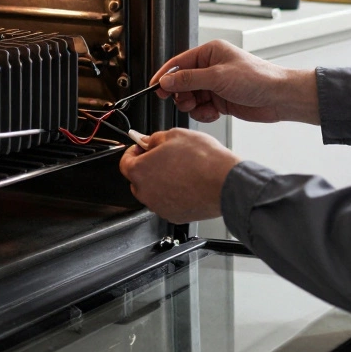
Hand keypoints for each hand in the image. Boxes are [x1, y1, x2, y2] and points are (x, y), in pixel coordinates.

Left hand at [119, 128, 241, 223]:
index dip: (134, 152)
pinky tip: (188, 183)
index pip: (125, 162)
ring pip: (154, 192)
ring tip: (181, 169)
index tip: (141, 148)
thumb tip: (147, 141)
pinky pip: (168, 203)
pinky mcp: (174, 216)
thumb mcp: (175, 135)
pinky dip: (173, 195)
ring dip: (161, 182)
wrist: (225, 183)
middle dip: (148, 167)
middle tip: (164, 156)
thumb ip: (154, 138)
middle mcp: (145, 192)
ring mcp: (159, 207)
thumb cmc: (203, 160)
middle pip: (138, 179)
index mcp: (139, 171)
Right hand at [152, 40, 320, 124]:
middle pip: (182, 82)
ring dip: (193, 106)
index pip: (179, 63)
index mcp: (210, 53)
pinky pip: (201, 108)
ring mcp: (215, 85)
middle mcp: (211, 67)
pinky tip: (214, 113)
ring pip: (190, 97)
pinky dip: (204, 113)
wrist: (279, 98)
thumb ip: (189, 79)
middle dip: (182, 94)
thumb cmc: (257, 78)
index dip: (165, 76)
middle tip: (187, 101)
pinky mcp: (221, 100)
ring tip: (204, 107)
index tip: (154, 88)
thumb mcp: (218, 77)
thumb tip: (166, 81)